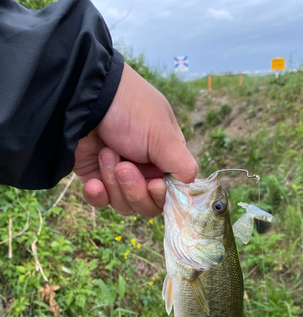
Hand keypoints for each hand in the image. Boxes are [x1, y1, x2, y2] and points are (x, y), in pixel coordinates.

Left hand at [73, 63, 197, 216]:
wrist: (84, 96)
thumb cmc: (130, 109)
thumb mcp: (163, 136)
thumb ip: (183, 166)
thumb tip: (189, 192)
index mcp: (165, 159)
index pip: (170, 195)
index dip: (161, 196)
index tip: (153, 184)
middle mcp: (144, 170)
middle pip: (147, 206)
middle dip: (134, 189)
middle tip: (123, 166)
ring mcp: (118, 176)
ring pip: (124, 205)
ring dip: (114, 184)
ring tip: (106, 154)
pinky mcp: (94, 178)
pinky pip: (100, 201)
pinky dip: (97, 195)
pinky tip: (93, 183)